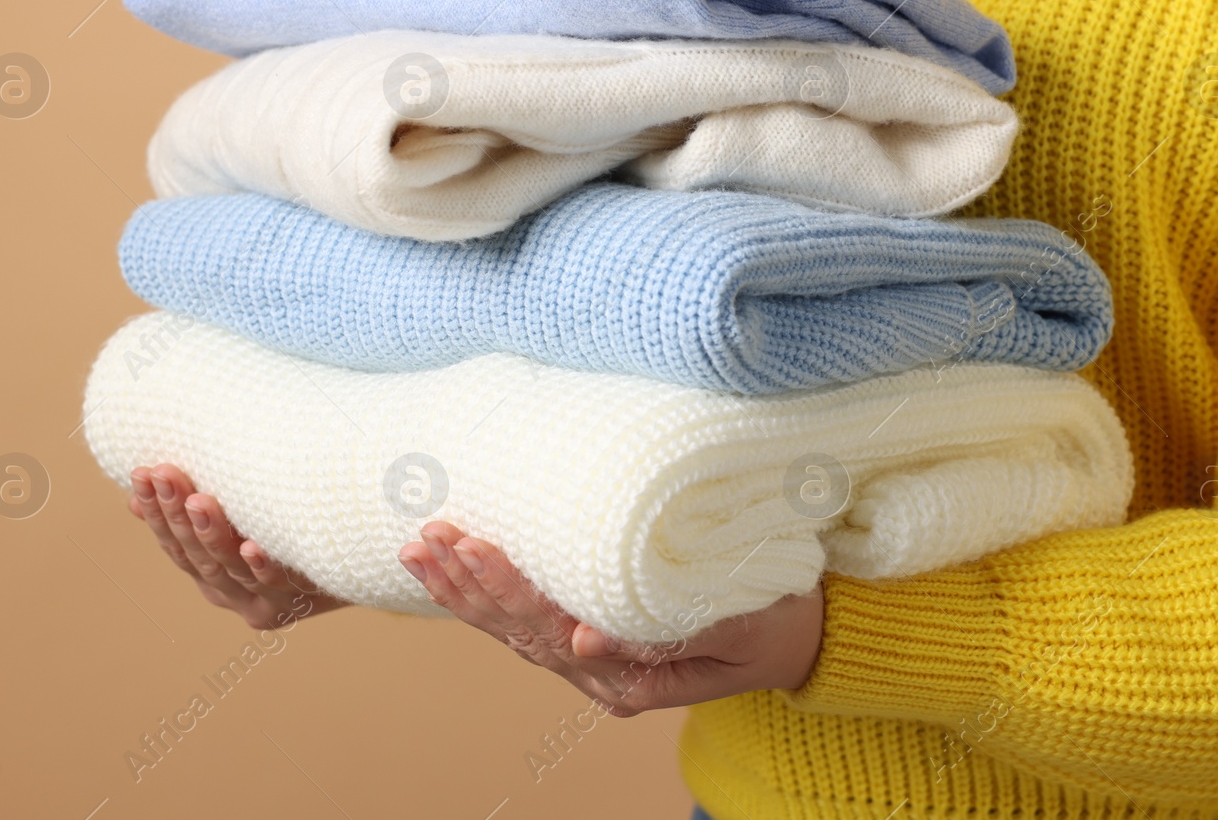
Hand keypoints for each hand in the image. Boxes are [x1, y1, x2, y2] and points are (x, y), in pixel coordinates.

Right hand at [127, 463, 348, 629]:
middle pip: (195, 555)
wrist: (362, 567)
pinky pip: (280, 583)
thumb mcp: (245, 518)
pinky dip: (264, 566)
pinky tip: (252, 546)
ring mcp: (265, 602)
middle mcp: (232, 594)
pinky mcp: (301, 604)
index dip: (154, 512)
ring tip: (198, 499)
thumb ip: (199, 510)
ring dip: (212, 533)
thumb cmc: (297, 531)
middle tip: (163, 474)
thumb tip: (137, 493)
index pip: (174, 544)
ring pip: (229, 568)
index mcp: (211, 575)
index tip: (141, 474)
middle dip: (174, 514)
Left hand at [397, 521, 822, 715]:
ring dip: (462, 587)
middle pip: (517, 631)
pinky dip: (484, 592)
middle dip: (467, 582)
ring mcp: (591, 663)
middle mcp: (599, 677)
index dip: (506, 586)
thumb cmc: (772, 623)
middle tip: (427, 537)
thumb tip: (583, 643)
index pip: (549, 629)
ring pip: (511, 629)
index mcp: (628, 680)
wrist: (798, 639)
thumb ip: (664, 640)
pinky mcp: (590, 638)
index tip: (472, 546)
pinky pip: (525, 620)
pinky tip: (452, 565)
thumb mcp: (737, 629)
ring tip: (419, 548)